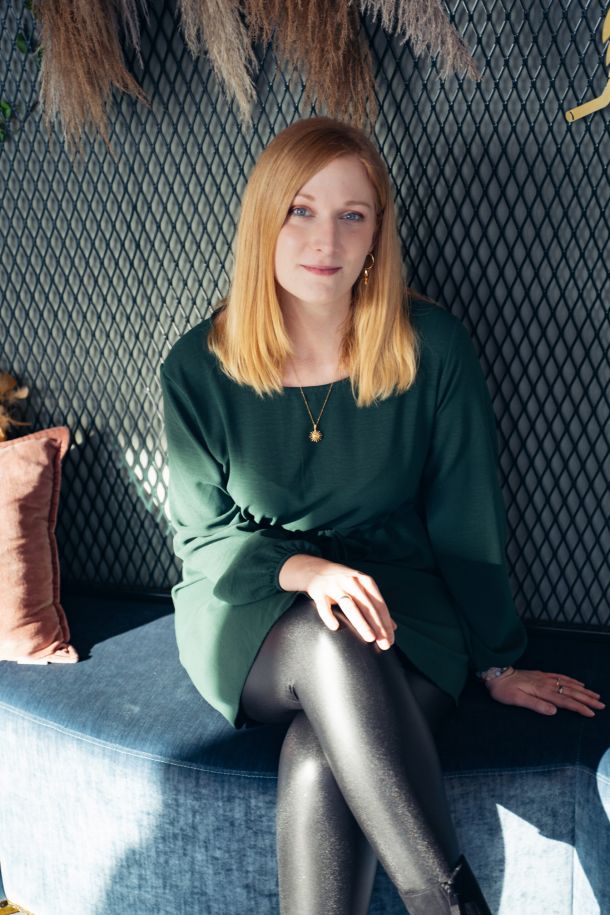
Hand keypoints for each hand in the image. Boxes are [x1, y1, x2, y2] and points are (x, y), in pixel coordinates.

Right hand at [278, 554, 396, 649]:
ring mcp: (335, 586)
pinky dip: (329, 616)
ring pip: (350, 606)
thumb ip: (376, 605)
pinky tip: (335, 627)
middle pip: (367, 606)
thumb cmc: (344, 582)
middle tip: (384, 644)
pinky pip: (323, 605)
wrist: (315, 569)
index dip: (386, 623)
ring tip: (370, 638)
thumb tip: (393, 627)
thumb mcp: (362, 587)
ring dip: (361, 622)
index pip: (379, 605)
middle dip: (378, 626)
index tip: (390, 640)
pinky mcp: (319, 591)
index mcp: (365, 581)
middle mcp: (351, 582)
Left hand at [485, 668, 604, 717]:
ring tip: (595, 695)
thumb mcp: (516, 700)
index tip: (591, 713)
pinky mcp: (541, 675)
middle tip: (601, 705)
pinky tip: (578, 683)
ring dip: (583, 690)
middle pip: (571, 692)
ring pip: (568, 684)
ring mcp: (544, 678)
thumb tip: (554, 711)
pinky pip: (560, 677)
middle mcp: (546, 683)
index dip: (579, 707)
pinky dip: (572, 680)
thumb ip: (536, 705)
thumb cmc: (504, 690)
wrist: (495, 673)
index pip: (565, 701)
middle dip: (587, 699)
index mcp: (542, 691)